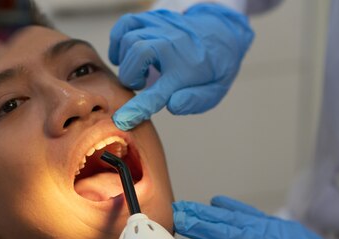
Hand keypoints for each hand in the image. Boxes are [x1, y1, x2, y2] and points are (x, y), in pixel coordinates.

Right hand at [109, 3, 253, 129]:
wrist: (221, 34)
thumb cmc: (211, 68)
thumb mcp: (213, 91)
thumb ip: (194, 100)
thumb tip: (172, 105)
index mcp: (188, 69)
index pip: (159, 92)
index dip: (138, 108)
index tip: (122, 120)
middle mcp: (173, 44)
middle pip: (138, 53)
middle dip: (129, 76)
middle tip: (140, 84)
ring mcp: (161, 28)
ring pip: (129, 39)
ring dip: (126, 61)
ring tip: (139, 70)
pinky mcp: (152, 18)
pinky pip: (125, 24)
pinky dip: (118, 40)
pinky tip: (126, 54)